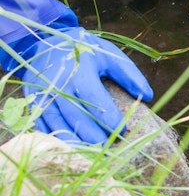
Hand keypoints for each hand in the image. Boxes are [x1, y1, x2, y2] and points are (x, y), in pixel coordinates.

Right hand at [1, 26, 153, 144]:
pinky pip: (41, 124)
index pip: (95, 100)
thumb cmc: (84, 50)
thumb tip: (148, 96)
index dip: (108, 118)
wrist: (44, 40)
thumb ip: (130, 75)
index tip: (122, 131)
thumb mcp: (110, 55)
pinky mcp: (33, 101)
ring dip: (73, 141)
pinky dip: (54, 137)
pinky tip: (68, 148)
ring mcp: (43, 94)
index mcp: (80, 72)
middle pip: (76, 116)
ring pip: (57, 123)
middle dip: (92, 135)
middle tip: (107, 149)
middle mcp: (59, 85)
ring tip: (89, 155)